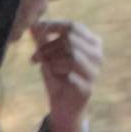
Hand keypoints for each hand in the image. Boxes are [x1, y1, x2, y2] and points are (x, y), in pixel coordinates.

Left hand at [32, 17, 102, 131]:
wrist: (64, 108)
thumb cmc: (58, 78)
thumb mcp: (48, 57)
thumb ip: (43, 41)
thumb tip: (32, 23)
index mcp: (91, 42)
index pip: (73, 26)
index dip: (53, 25)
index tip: (36, 29)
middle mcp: (97, 55)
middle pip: (71, 39)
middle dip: (48, 46)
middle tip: (35, 57)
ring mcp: (95, 72)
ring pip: (73, 55)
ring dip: (52, 60)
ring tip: (41, 65)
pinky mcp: (87, 88)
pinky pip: (70, 75)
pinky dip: (56, 74)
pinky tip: (51, 76)